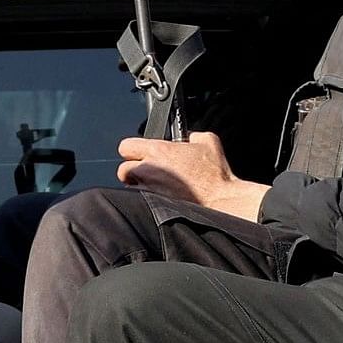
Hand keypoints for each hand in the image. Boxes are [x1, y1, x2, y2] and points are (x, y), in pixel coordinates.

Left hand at [116, 129, 266, 220]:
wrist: (220, 202)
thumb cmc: (215, 176)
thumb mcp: (209, 142)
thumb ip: (193, 135)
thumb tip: (189, 137)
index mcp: (158, 151)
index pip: (126, 146)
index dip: (133, 150)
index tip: (141, 154)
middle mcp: (149, 171)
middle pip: (122, 170)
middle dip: (132, 171)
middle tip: (147, 173)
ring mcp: (148, 191)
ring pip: (130, 188)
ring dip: (139, 187)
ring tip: (156, 188)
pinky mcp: (153, 207)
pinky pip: (140, 203)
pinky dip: (147, 201)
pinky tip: (161, 200)